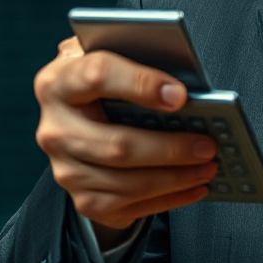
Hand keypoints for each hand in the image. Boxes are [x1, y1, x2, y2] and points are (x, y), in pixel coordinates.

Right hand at [33, 37, 216, 243]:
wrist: (76, 121)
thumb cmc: (103, 86)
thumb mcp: (110, 60)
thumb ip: (135, 57)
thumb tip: (180, 82)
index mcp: (59, 83)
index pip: (98, 76)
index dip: (141, 84)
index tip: (180, 95)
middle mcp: (55, 129)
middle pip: (117, 145)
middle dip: (170, 148)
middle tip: (207, 145)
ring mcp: (66, 170)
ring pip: (127, 182)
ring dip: (175, 177)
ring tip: (208, 166)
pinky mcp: (84, 200)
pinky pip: (130, 205)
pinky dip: (169, 198)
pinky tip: (194, 186)